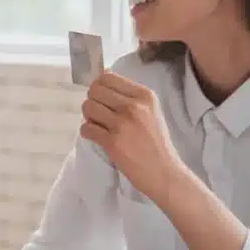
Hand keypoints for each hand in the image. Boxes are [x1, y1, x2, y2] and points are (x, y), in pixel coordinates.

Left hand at [78, 71, 187, 203]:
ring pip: (87, 107)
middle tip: (100, 114)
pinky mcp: (112, 142)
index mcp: (144, 95)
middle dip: (92, 101)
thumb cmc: (156, 142)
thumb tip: (102, 78)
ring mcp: (122, 124)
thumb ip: (129, 96)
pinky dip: (88, 132)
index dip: (98, 87)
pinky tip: (98, 137)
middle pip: (94, 91)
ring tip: (99, 126)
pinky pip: (86, 128)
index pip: (107, 77)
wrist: (163, 172)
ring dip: (89, 117)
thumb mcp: (150, 111)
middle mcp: (133, 106)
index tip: (101, 97)